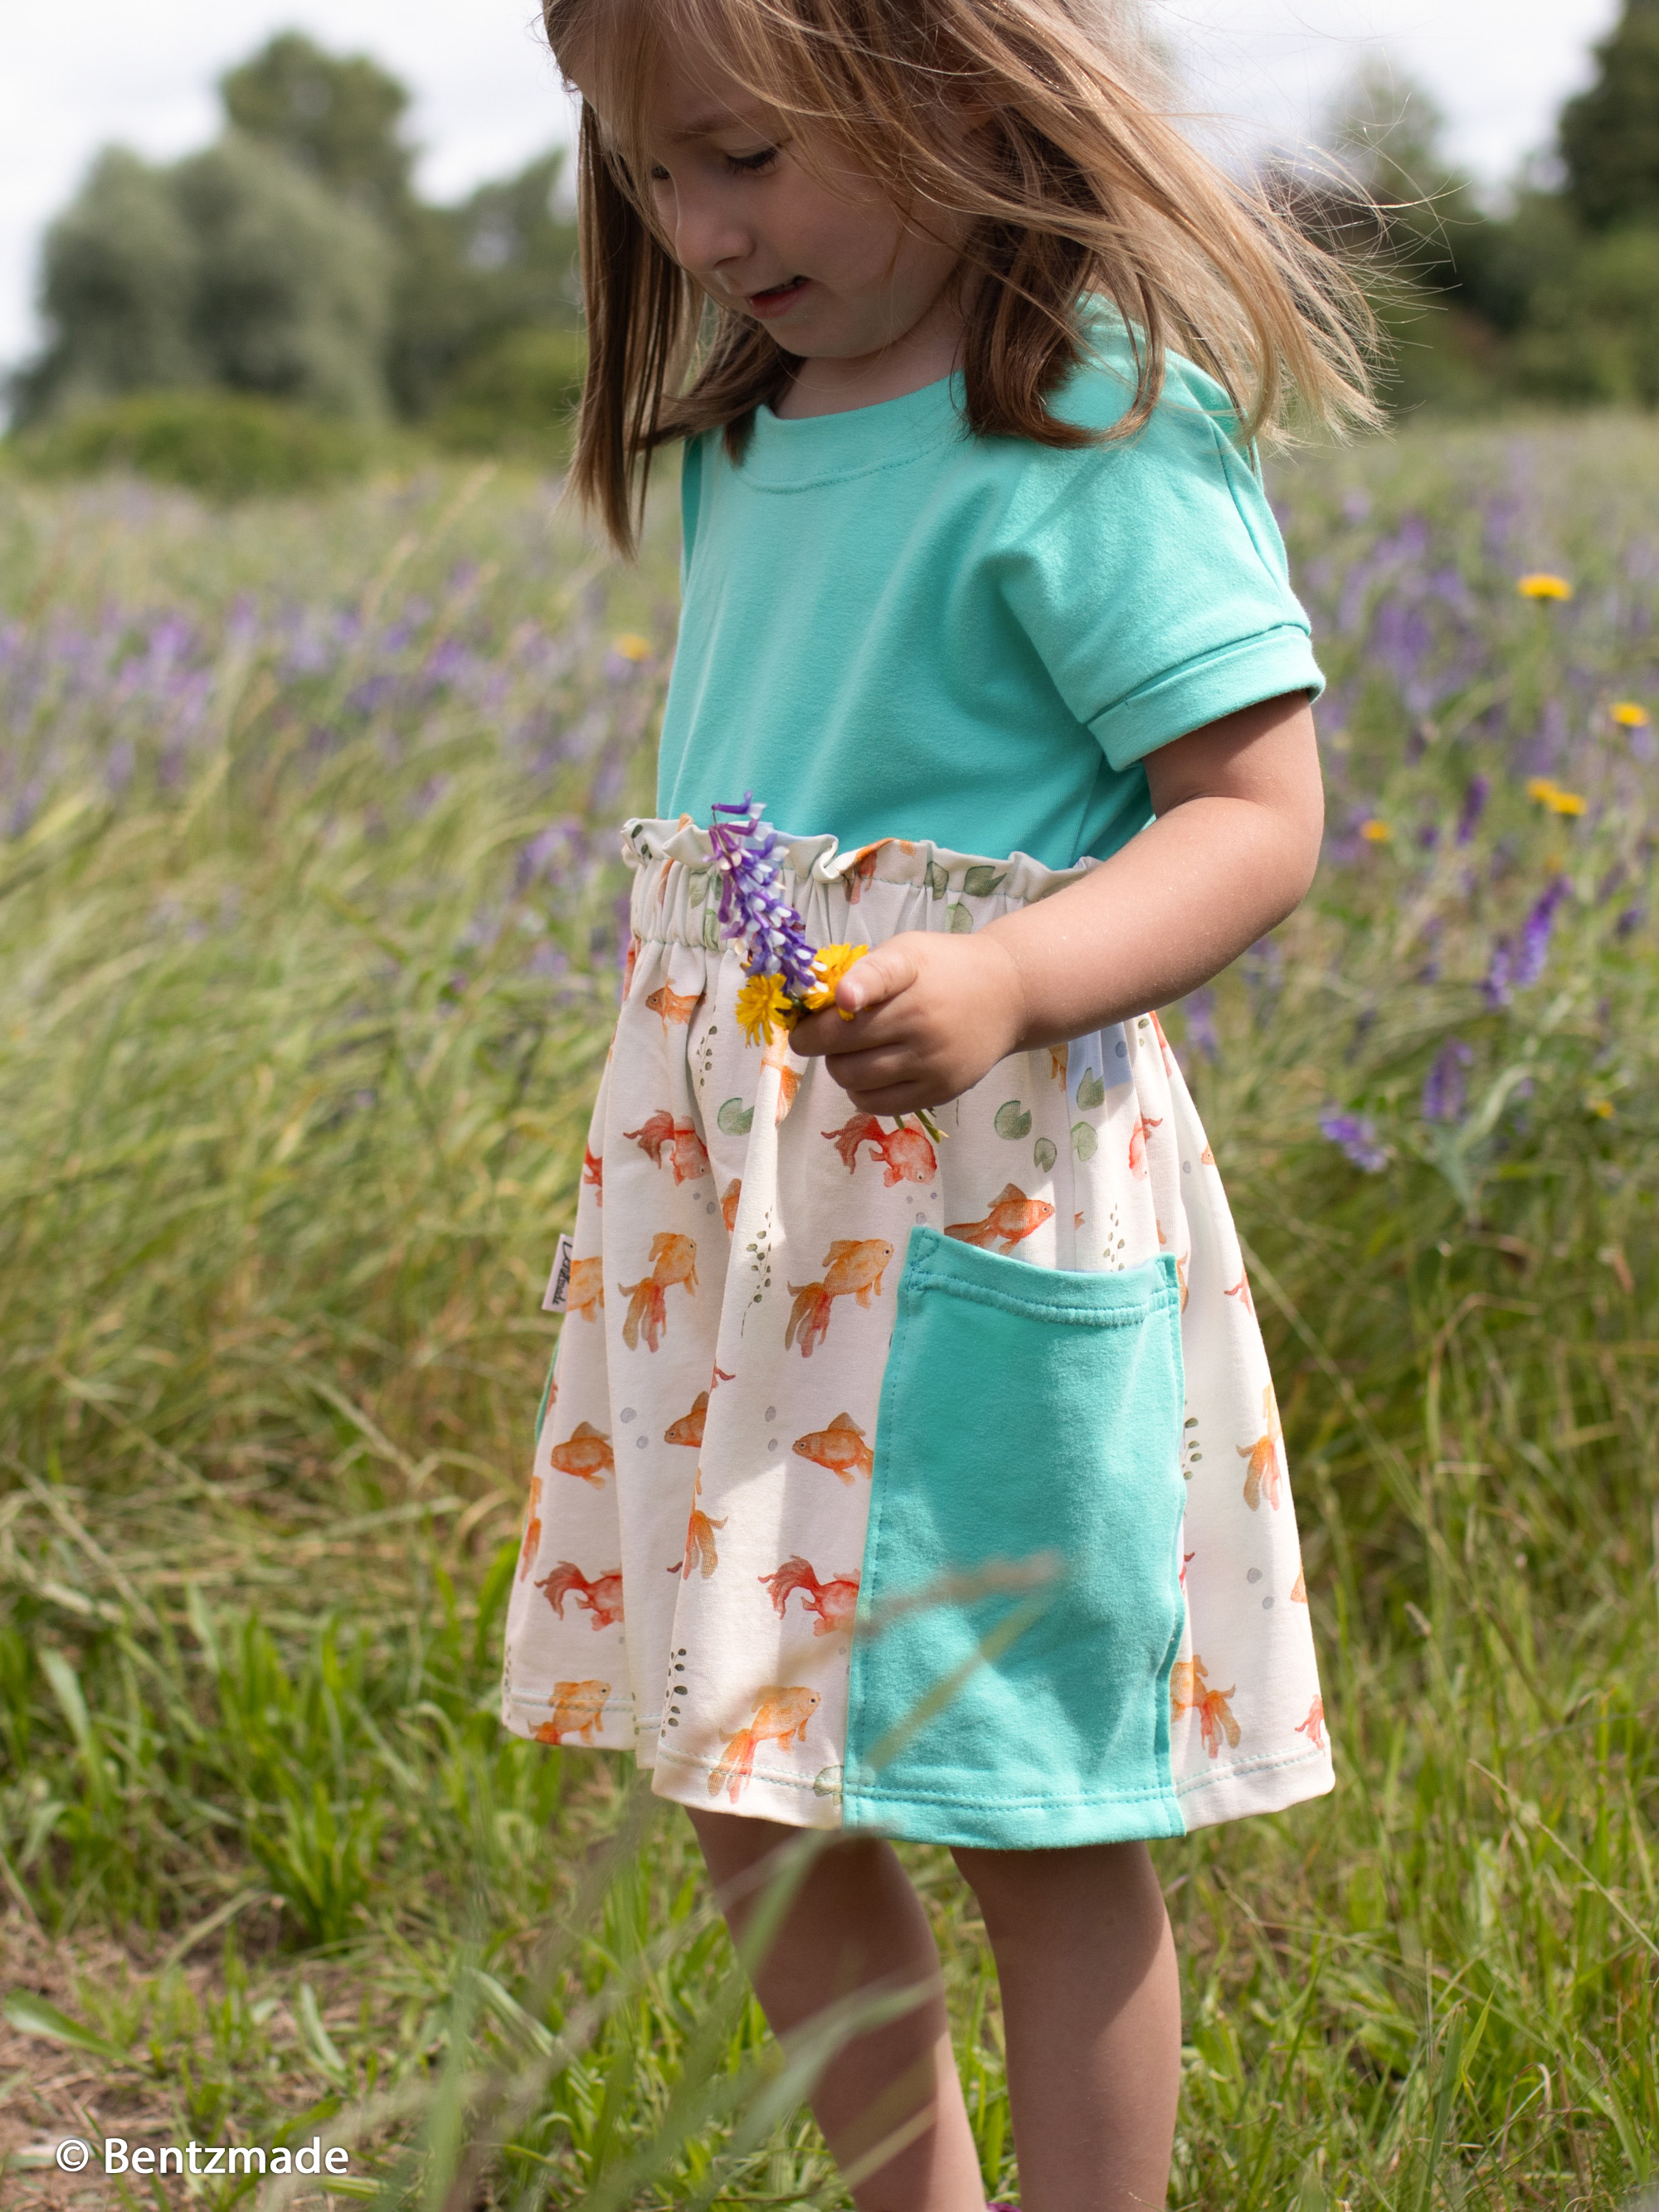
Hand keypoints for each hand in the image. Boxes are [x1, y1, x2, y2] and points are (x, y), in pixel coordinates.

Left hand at [789, 930, 1028, 1114]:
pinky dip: (860, 1092)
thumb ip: (865, 970)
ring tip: (848, 1053)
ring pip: (853, 1079)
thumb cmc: (945, 968)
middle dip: (817, 1041)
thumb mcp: (908, 950)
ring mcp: (931, 1062)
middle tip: (822, 1033)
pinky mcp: (939, 1090)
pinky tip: (867, 1075)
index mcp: (911, 978)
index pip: (873, 981)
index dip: (849, 993)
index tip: (840, 1001)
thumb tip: (821, 1002)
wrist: (1007, 995)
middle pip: (842, 1045)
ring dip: (838, 1067)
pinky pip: (878, 1104)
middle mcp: (922, 1022)